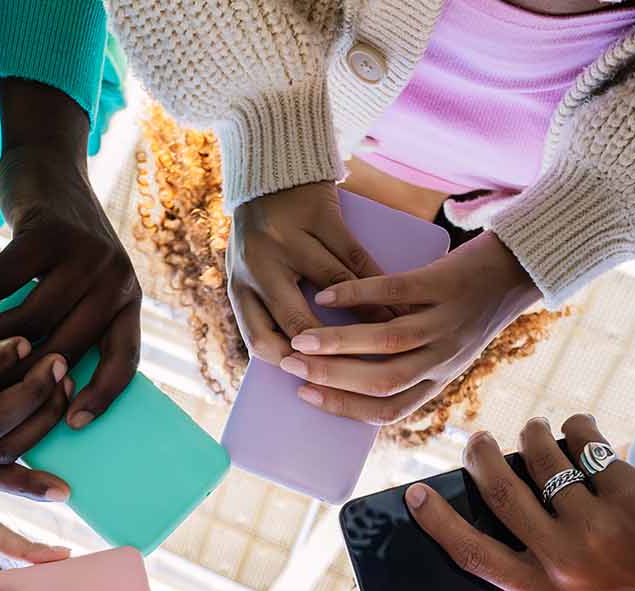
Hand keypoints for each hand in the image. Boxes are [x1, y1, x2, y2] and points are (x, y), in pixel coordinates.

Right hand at [0, 78, 141, 430]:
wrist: (48, 166)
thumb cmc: (57, 244)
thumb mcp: (81, 285)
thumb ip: (75, 326)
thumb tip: (44, 396)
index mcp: (127, 301)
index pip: (124, 362)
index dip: (101, 398)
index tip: (68, 426)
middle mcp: (116, 279)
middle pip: (65, 348)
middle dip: (19, 376)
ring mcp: (85, 254)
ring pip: (32, 320)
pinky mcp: (48, 232)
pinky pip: (6, 280)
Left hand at [228, 181, 388, 363]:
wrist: (271, 167)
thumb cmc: (267, 234)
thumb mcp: (255, 271)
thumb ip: (273, 307)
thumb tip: (310, 360)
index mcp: (239, 286)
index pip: (260, 339)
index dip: (293, 363)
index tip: (321, 379)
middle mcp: (258, 264)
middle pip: (298, 321)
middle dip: (335, 350)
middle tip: (364, 369)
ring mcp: (288, 238)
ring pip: (334, 288)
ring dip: (367, 316)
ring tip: (392, 337)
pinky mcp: (318, 215)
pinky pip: (355, 256)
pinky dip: (377, 283)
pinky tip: (395, 300)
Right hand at [280, 233, 540, 424]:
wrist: (517, 266)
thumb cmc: (468, 306)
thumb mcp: (444, 346)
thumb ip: (406, 362)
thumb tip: (343, 370)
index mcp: (438, 378)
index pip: (388, 410)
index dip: (343, 408)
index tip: (305, 396)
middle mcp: (444, 358)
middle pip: (382, 382)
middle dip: (331, 379)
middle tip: (290, 366)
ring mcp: (447, 323)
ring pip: (387, 344)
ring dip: (338, 344)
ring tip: (301, 338)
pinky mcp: (446, 285)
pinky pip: (396, 293)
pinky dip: (357, 295)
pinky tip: (328, 294)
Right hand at [408, 414, 634, 590]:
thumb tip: (475, 588)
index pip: (473, 554)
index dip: (437, 522)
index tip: (414, 494)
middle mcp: (564, 559)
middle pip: (500, 492)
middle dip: (479, 456)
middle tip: (477, 441)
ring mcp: (596, 523)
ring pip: (540, 457)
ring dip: (531, 434)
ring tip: (535, 434)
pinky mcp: (628, 492)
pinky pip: (584, 440)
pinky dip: (575, 428)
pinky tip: (580, 435)